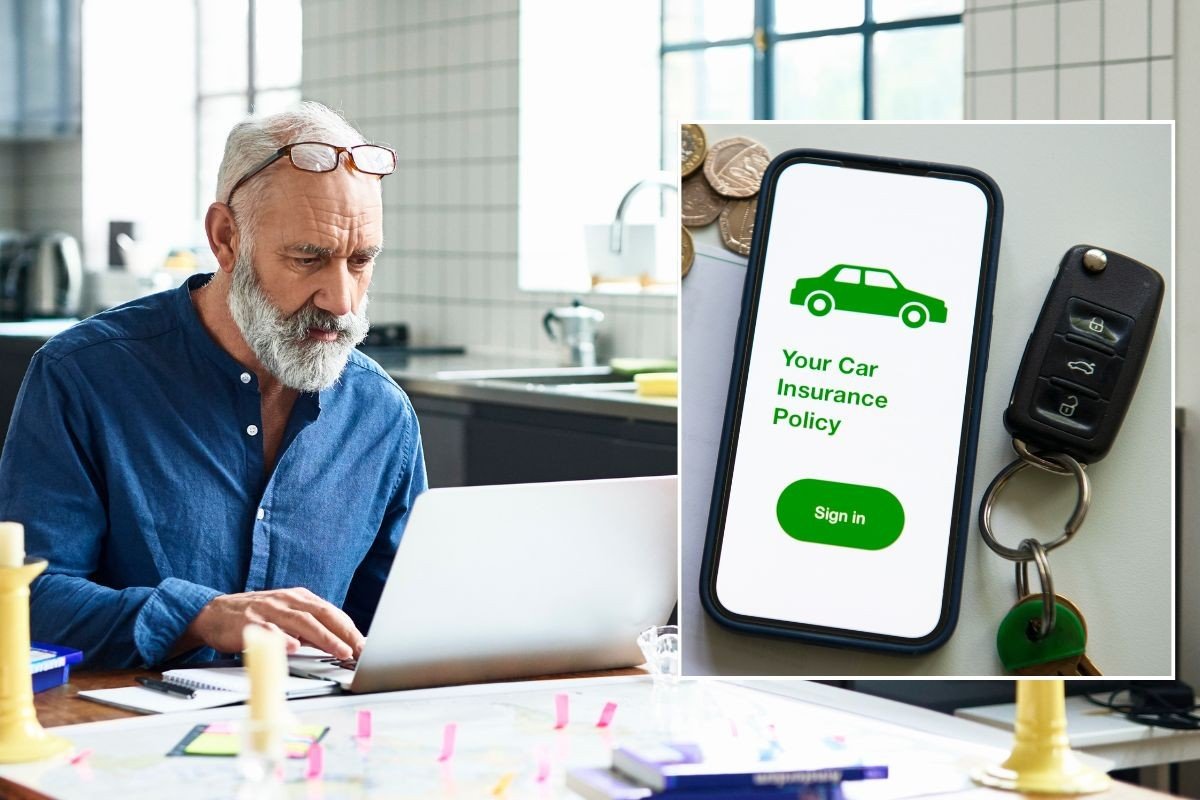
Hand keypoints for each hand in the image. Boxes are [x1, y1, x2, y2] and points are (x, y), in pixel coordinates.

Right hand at [182, 587, 364, 659]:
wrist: (215, 613)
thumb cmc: (257, 616)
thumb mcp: (288, 617)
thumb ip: (311, 628)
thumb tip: (340, 643)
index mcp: (299, 598)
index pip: (331, 612)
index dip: (350, 629)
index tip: (364, 645)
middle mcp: (287, 601)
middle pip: (322, 615)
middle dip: (344, 633)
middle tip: (358, 650)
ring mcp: (269, 610)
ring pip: (302, 622)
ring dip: (324, 637)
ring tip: (339, 651)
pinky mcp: (250, 622)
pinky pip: (269, 630)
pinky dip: (283, 638)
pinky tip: (294, 647)